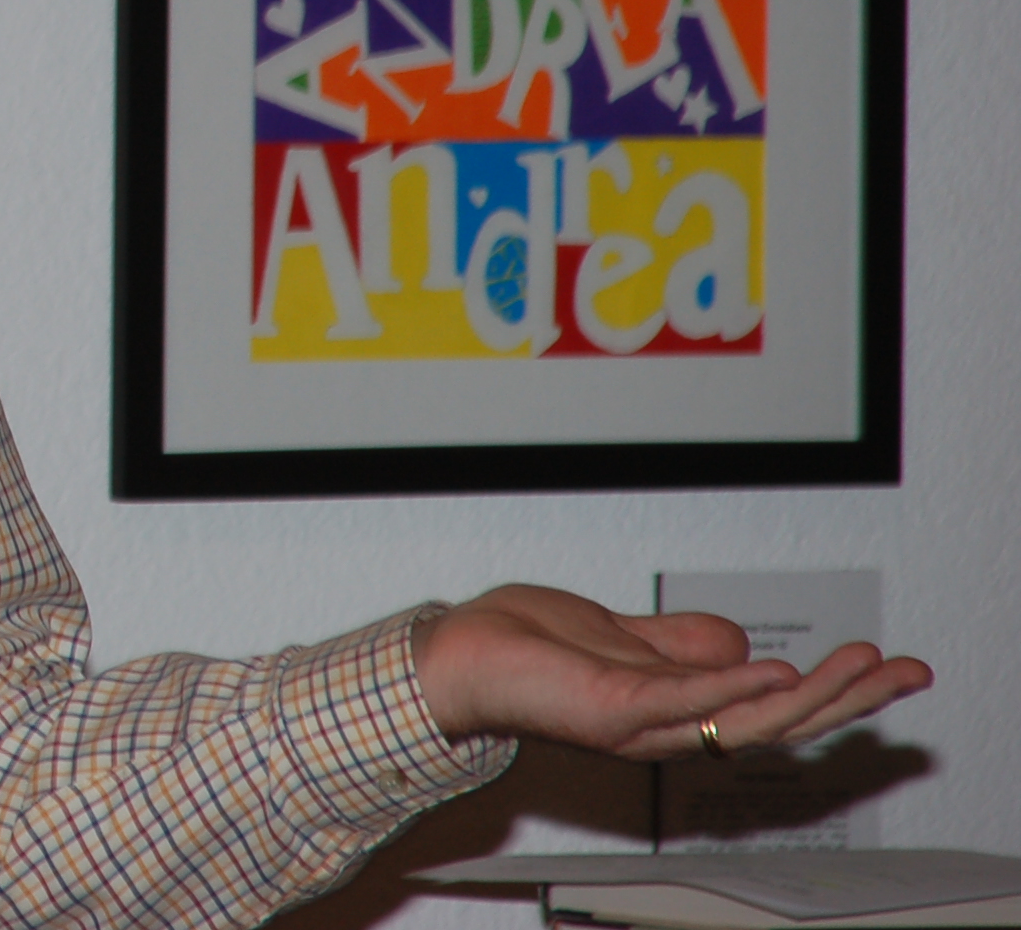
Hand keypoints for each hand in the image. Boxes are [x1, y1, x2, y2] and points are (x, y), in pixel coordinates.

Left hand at [412, 584, 932, 758]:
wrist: (455, 655)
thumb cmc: (526, 647)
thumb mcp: (624, 636)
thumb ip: (681, 643)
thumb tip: (743, 643)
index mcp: (677, 707)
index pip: (774, 705)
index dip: (836, 690)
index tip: (890, 665)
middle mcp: (667, 726)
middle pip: (778, 722)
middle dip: (848, 700)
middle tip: (907, 671)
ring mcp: (640, 722)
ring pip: (744, 720)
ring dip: (810, 695)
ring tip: (862, 667)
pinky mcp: (608, 706)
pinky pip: (679, 702)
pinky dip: (728, 687)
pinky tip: (774, 671)